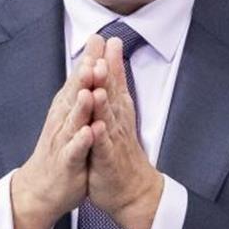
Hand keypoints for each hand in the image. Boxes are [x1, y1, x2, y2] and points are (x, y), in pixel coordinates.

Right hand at [11, 36, 104, 228]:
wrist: (39, 188)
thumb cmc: (60, 149)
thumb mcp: (71, 116)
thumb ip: (80, 90)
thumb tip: (89, 61)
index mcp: (66, 109)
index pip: (78, 80)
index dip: (88, 60)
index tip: (99, 39)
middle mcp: (62, 121)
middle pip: (73, 95)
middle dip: (84, 77)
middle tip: (93, 57)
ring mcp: (62, 142)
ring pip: (72, 121)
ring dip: (81, 106)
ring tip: (90, 91)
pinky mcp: (65, 163)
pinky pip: (74, 151)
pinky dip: (81, 141)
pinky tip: (88, 131)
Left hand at [86, 35, 163, 228]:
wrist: (132, 190)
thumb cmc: (120, 152)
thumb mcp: (117, 117)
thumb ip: (115, 89)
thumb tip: (112, 63)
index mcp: (117, 111)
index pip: (114, 82)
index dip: (110, 60)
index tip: (106, 38)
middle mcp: (117, 121)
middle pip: (113, 93)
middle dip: (108, 71)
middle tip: (105, 48)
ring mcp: (113, 140)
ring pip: (108, 116)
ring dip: (104, 99)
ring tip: (100, 82)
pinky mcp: (108, 159)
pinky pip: (103, 146)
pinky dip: (100, 135)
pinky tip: (97, 125)